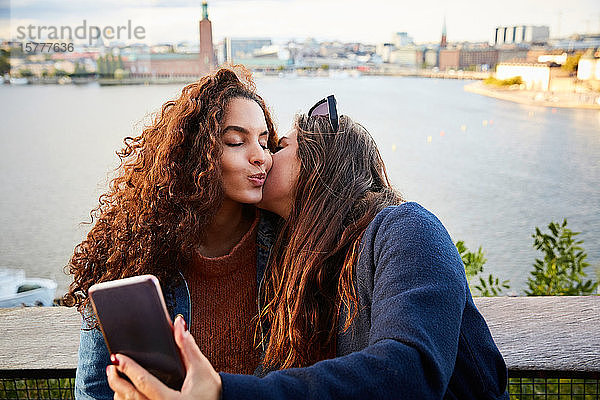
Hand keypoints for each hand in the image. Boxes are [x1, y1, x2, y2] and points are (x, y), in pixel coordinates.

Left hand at [106, 315, 221, 399]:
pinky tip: (126, 391)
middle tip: (111, 366)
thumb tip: (179, 323)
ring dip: (120, 391)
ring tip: (116, 376)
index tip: (117, 357)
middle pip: (131, 397)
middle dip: (117, 381)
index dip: (129, 368)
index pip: (144, 383)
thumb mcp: (201, 368)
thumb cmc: (210, 391)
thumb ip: (187, 345)